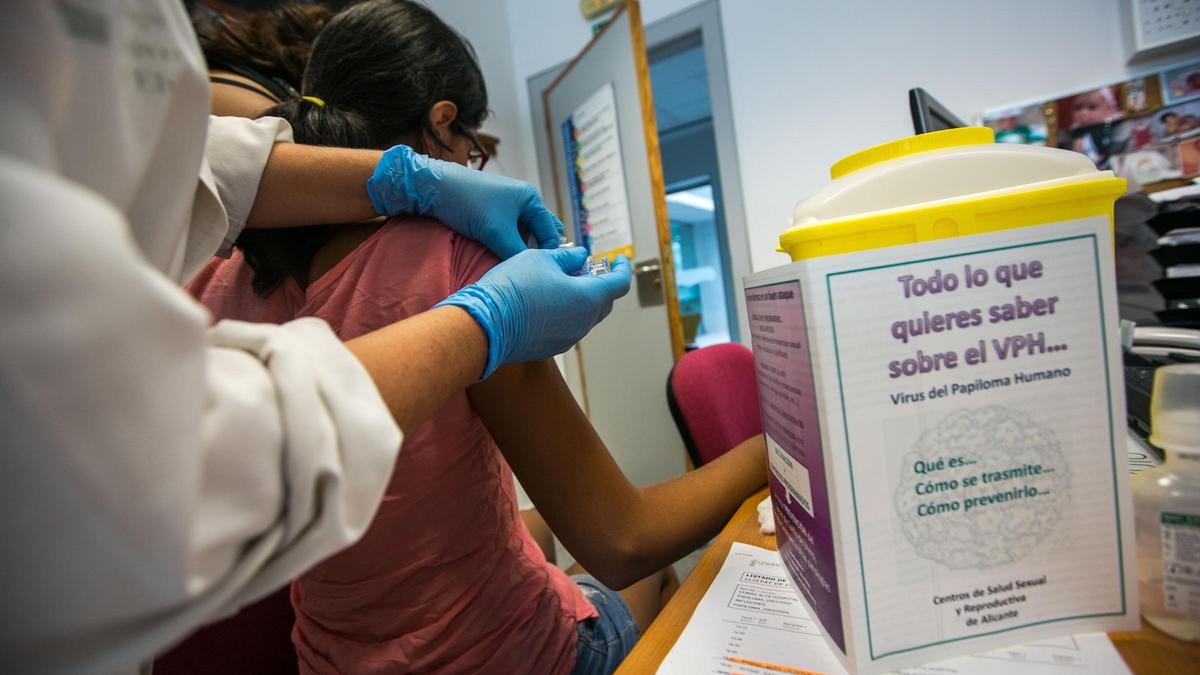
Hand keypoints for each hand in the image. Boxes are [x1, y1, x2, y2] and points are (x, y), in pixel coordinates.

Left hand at [366, 144, 562, 258]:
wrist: (436, 187)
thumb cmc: (470, 204)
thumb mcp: (497, 233)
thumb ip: (517, 253)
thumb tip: (531, 272)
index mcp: (532, 199)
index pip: (551, 232)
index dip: (549, 254)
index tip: (543, 274)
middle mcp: (523, 200)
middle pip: (541, 231)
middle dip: (538, 250)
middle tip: (532, 271)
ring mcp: (508, 205)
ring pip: (524, 233)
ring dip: (522, 248)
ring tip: (517, 267)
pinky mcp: (493, 211)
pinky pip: (510, 231)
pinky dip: (510, 244)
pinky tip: (503, 257)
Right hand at [435, 248, 631, 378]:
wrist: (485, 325)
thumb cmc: (513, 287)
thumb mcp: (541, 259)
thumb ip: (567, 257)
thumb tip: (580, 257)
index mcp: (587, 298)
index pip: (618, 284)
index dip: (622, 269)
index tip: (619, 259)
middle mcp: (583, 322)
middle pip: (604, 302)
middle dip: (601, 283)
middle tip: (586, 268)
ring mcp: (568, 338)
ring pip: (586, 316)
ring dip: (582, 299)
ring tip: (563, 282)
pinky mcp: (551, 348)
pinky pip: (568, 327)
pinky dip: (567, 313)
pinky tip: (548, 301)